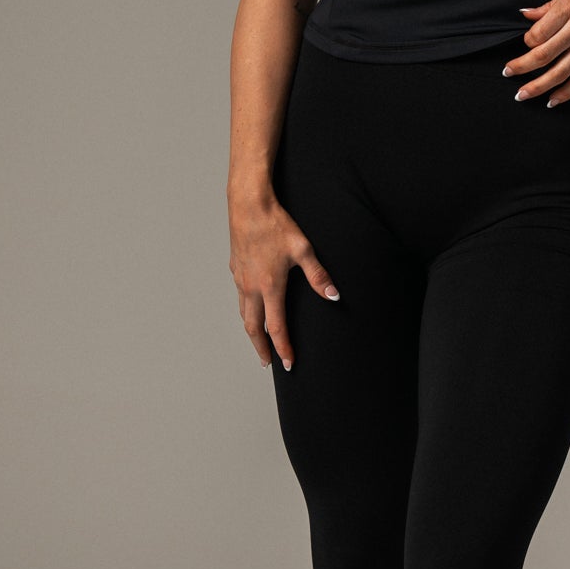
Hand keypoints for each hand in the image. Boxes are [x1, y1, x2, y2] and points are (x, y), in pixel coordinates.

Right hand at [228, 191, 340, 369]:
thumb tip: (334, 296)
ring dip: (252, 331)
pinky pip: (239, 297)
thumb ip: (318, 276)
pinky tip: (251, 308)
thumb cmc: (276, 225)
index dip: (283, 349)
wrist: (249, 204)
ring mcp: (240, 278)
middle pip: (253, 328)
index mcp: (269, 286)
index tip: (289, 364)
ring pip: (243, 313)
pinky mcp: (235, 268)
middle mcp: (251, 287)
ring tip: (259, 341)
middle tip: (268, 363)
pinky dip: (246, 311)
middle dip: (261, 348)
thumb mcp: (303, 250)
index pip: (276, 328)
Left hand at [504, 0, 569, 103]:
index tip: (526, 43)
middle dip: (521, 67)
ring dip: (537, 86)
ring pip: (559, 72)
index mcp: (569, 7)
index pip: (537, 32)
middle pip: (543, 54)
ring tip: (521, 95)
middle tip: (506, 73)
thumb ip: (549, 6)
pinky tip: (551, 101)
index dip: (527, 41)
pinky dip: (565, 93)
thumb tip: (525, 14)